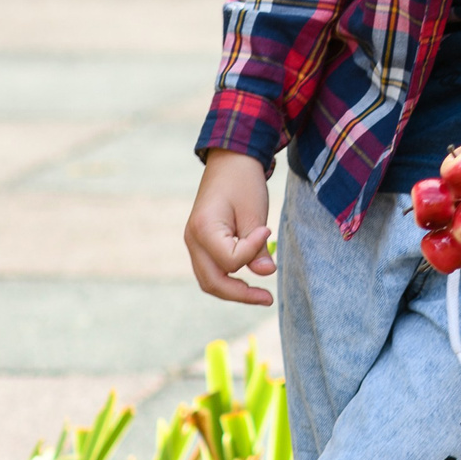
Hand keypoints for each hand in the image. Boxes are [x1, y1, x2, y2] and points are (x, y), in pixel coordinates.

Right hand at [185, 149, 276, 305]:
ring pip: (209, 280)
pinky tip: (248, 280)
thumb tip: (266, 273)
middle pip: (212, 282)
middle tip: (268, 299)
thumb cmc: (244, 181)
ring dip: (234, 290)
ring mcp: (193, 243)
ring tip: (260, 295)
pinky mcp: (200, 243)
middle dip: (240, 294)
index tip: (267, 231)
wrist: (230, 160)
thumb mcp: (255, 211)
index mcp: (203, 229)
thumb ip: (258, 246)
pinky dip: (228, 278)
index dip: (252, 250)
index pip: (229, 260)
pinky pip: (211, 269)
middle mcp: (192, 240)